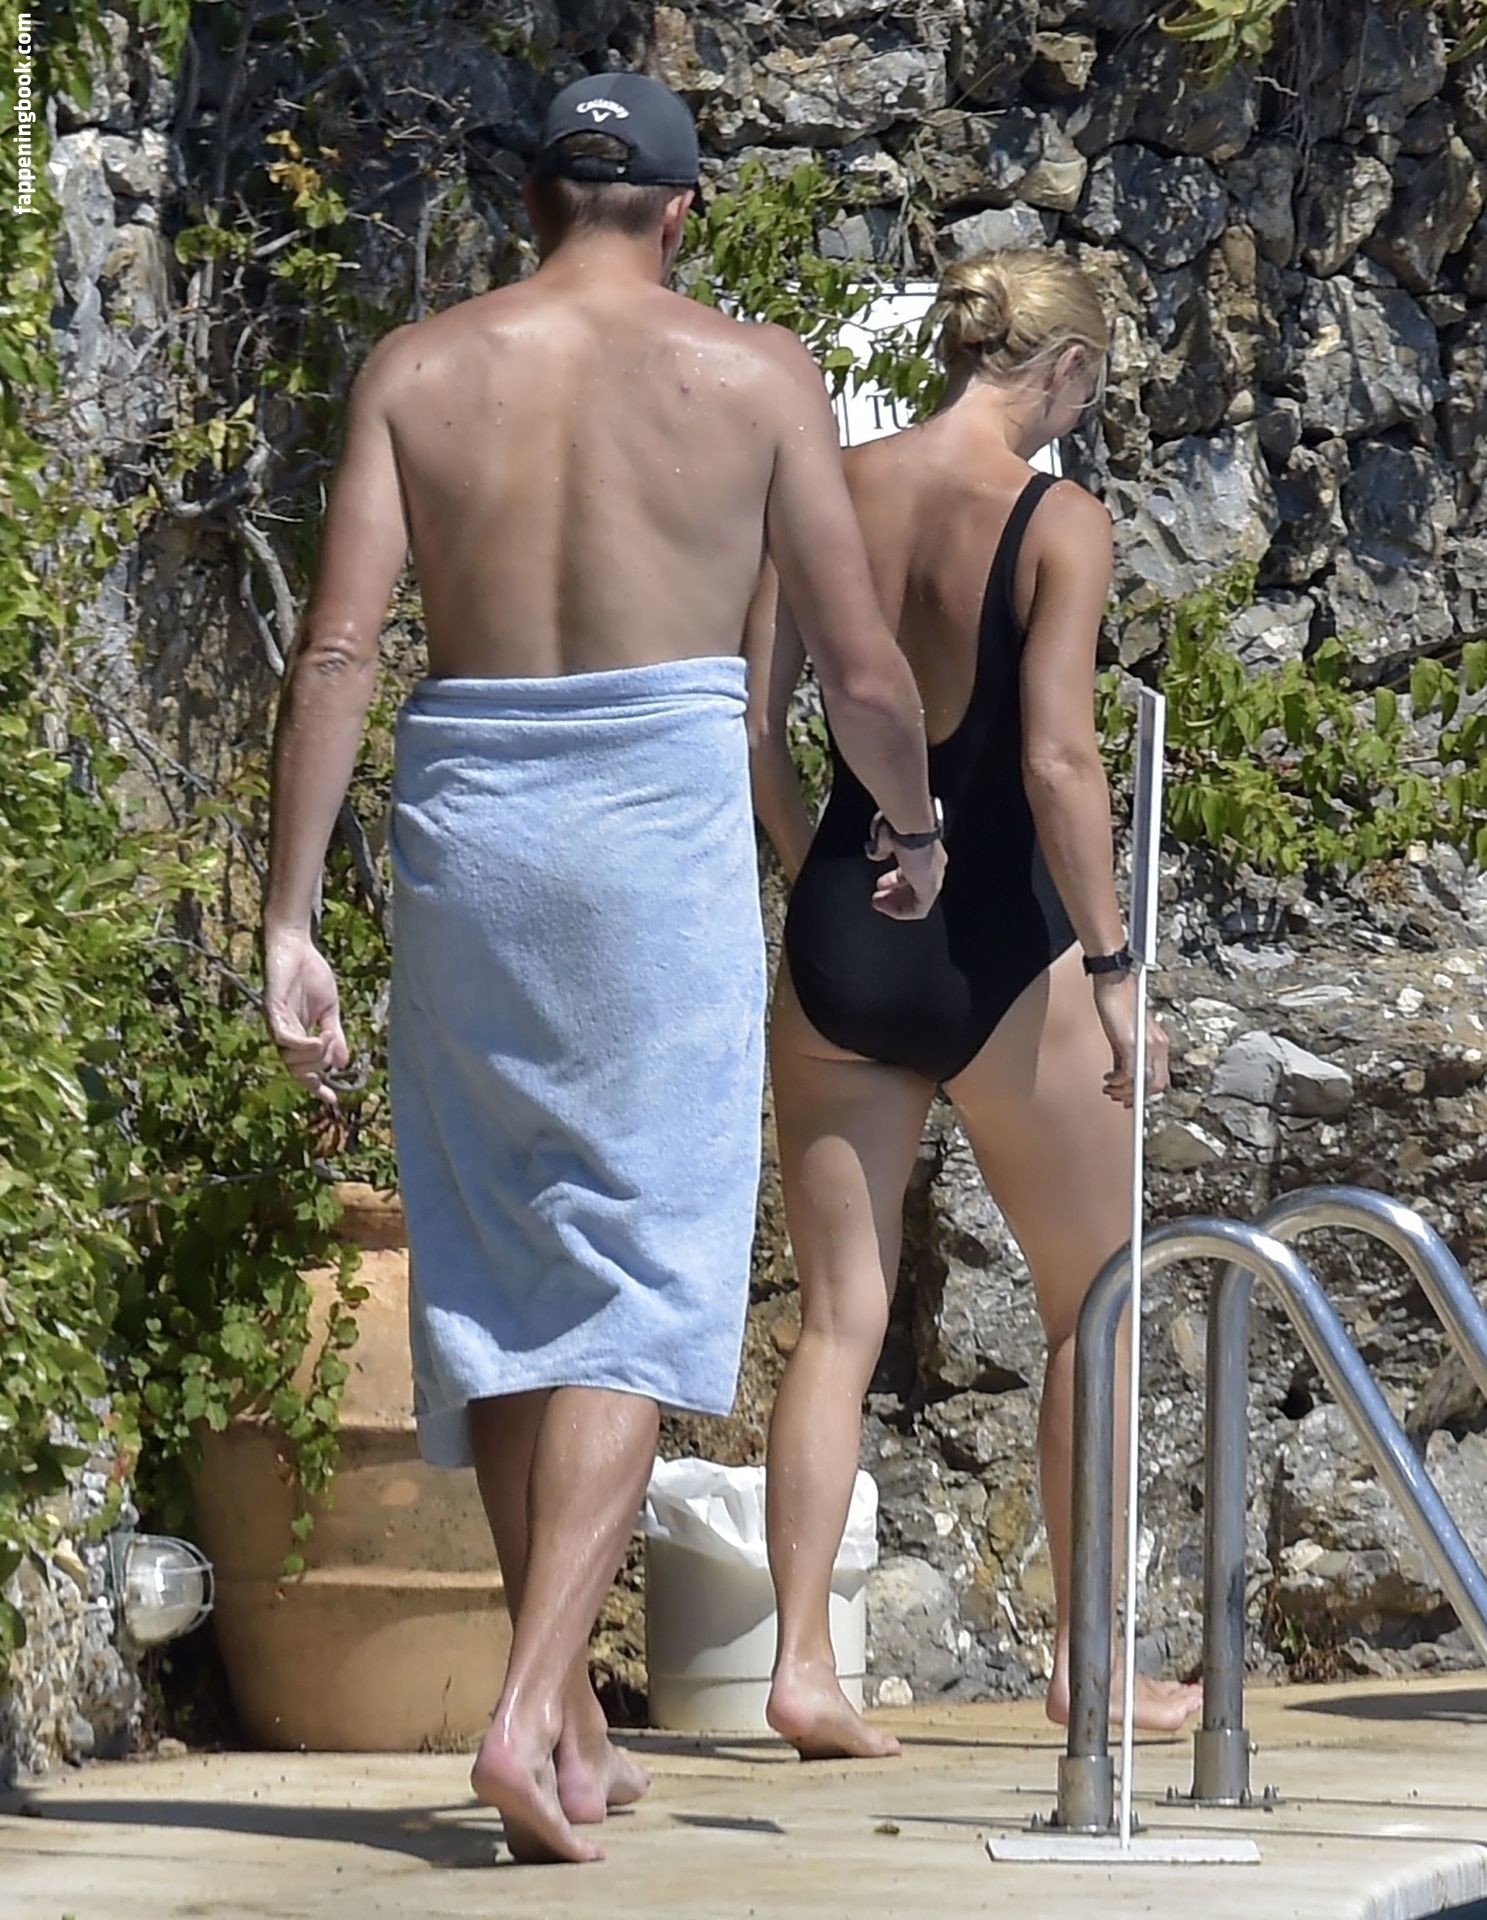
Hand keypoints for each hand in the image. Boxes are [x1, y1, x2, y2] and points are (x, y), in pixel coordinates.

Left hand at [263, 926, 349, 1107]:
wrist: (298, 947)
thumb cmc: (311, 975)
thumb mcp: (330, 1011)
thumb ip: (334, 1036)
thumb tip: (343, 1062)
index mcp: (298, 1037)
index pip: (304, 1071)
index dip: (317, 1088)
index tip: (333, 1101)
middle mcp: (284, 1036)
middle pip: (298, 1070)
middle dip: (320, 1065)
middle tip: (333, 1042)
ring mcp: (277, 1024)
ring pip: (291, 1059)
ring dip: (313, 1055)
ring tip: (327, 1037)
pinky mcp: (272, 1011)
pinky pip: (285, 1039)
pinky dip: (302, 1045)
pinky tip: (318, 1038)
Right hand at [869, 830, 946, 920]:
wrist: (911, 823)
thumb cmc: (901, 824)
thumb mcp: (886, 836)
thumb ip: (881, 848)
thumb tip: (875, 854)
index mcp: (925, 850)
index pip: (912, 870)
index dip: (895, 879)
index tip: (880, 884)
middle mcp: (933, 864)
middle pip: (914, 886)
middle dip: (894, 893)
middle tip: (878, 898)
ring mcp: (934, 877)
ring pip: (917, 899)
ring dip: (896, 903)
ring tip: (878, 904)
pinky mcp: (931, 889)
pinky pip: (918, 909)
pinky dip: (900, 910)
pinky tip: (886, 908)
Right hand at [1091, 972, 1169, 1108]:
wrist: (1114, 982)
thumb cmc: (1118, 1002)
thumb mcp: (1125, 1034)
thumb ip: (1126, 1055)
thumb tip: (1121, 1075)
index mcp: (1160, 1043)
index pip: (1160, 1077)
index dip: (1146, 1092)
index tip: (1131, 1099)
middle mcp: (1158, 1045)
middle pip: (1156, 1084)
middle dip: (1136, 1096)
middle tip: (1118, 1097)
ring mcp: (1147, 1045)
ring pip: (1143, 1082)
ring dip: (1124, 1091)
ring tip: (1110, 1088)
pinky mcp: (1132, 1043)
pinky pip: (1130, 1073)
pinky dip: (1118, 1082)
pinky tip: (1109, 1079)